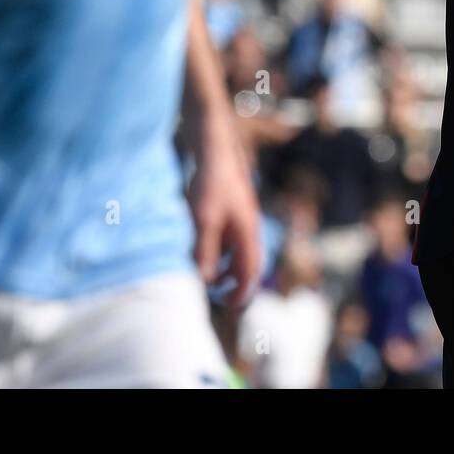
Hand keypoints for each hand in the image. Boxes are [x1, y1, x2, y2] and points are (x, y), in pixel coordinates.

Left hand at [187, 128, 261, 307]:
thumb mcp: (204, 221)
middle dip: (236, 280)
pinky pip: (230, 235)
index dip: (242, 290)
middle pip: (247, 261)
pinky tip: (205, 246)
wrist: (214, 147)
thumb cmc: (210, 183)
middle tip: (220, 295)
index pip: (250, 270)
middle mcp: (248, 225)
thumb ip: (205, 252)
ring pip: (238, 248)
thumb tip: (205, 281)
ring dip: (227, 264)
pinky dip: (221, 248)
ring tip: (211, 275)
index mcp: (247, 232)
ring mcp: (241, 215)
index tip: (231, 307)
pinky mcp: (231, 205)